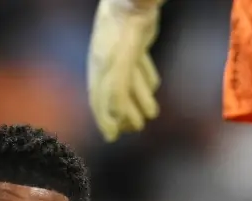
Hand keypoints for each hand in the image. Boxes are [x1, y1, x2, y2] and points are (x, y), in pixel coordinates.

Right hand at [87, 0, 162, 141]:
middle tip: (136, 128)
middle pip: (113, 96)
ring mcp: (121, 54)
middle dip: (124, 114)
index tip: (113, 137)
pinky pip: (139, 67)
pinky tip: (153, 87)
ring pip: (129, 83)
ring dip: (139, 100)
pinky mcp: (135, 43)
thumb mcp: (119, 69)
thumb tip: (115, 121)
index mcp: (99, 72)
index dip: (105, 121)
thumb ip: (117, 96)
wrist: (131, 2)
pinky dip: (145, 79)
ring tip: (151, 114)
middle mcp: (107, 65)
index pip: (99, 102)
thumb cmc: (122, 36)